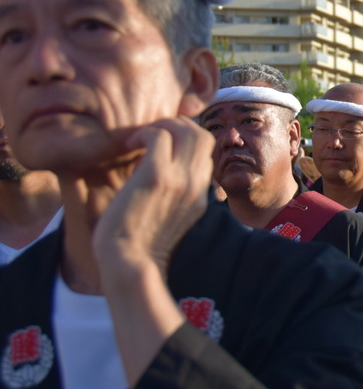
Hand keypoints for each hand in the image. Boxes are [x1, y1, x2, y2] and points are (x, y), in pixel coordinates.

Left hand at [93, 117, 214, 280]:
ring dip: (162, 125)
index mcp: (201, 195)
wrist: (129, 263)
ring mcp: (180, 179)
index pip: (206, 152)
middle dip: (177, 124)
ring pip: (186, 130)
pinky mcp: (157, 176)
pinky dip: (144, 133)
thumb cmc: (140, 246)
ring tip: (140, 137)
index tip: (163, 142)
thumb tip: (159, 178)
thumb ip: (176, 198)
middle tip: (152, 132)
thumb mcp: (170, 220)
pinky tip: (129, 144)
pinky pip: (159, 136)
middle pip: (202, 135)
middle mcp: (196, 184)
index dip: (186, 138)